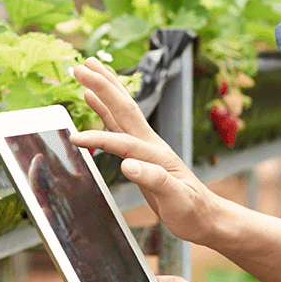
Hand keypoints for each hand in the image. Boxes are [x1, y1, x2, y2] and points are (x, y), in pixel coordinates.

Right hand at [68, 57, 226, 247]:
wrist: (205, 216)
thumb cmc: (192, 210)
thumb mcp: (176, 199)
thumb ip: (155, 180)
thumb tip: (128, 165)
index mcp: (156, 154)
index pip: (123, 141)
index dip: (99, 138)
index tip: (75, 138)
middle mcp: (150, 143)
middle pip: (123, 107)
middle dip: (103, 84)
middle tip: (81, 65)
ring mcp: (145, 146)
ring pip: (120, 110)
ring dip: (104, 89)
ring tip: (87, 70)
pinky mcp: (141, 152)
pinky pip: (118, 125)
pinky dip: (104, 110)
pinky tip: (94, 100)